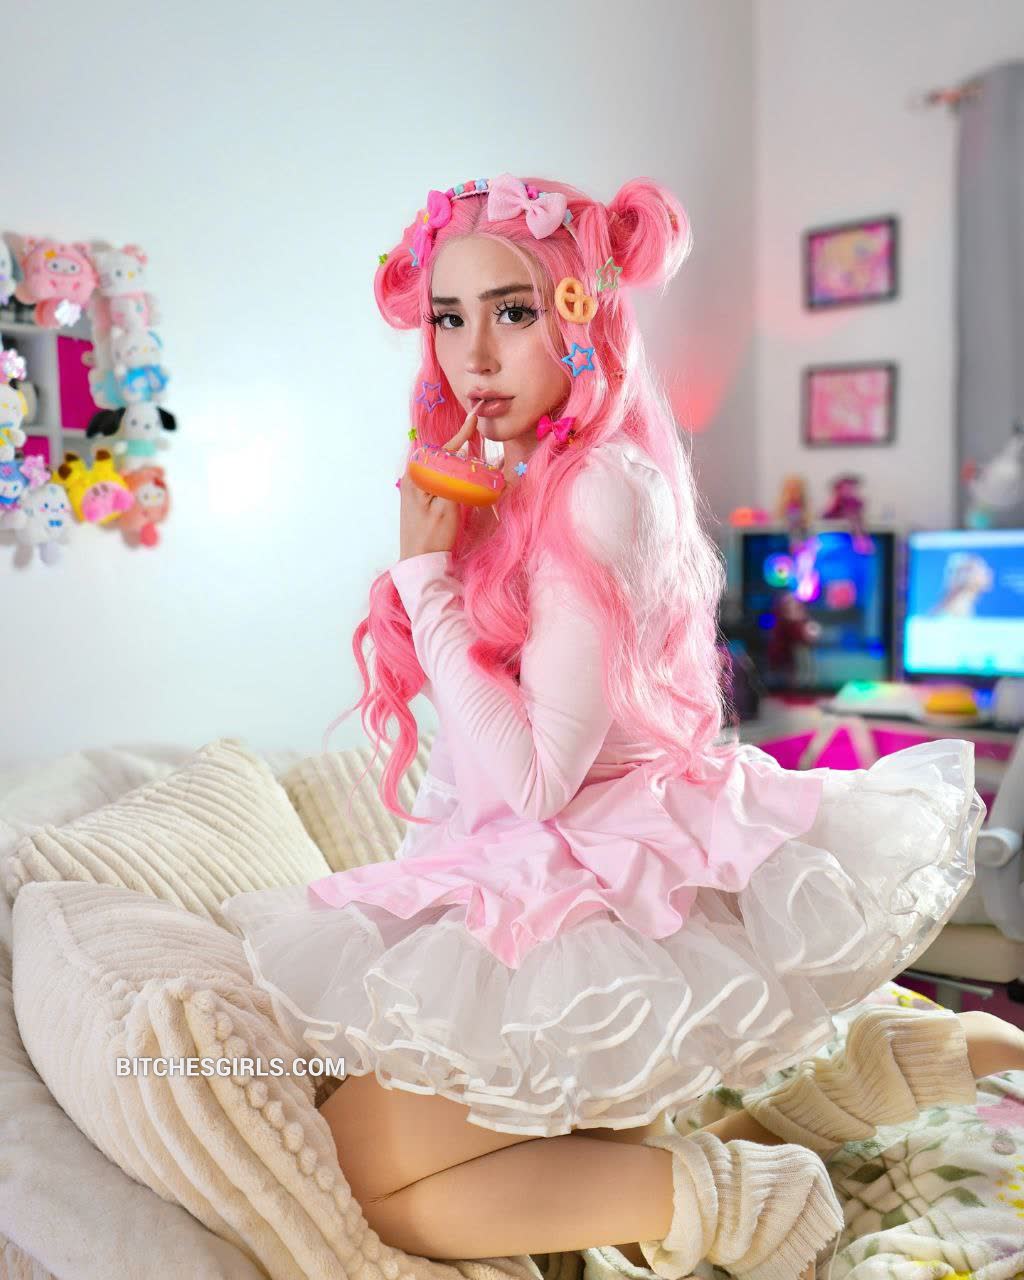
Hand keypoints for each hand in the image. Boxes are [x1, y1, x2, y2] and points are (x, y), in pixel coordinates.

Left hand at [398, 405, 478, 561]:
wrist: (420, 563)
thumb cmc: (432, 536)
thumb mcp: (448, 505)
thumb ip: (456, 478)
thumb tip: (465, 457)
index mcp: (416, 476)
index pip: (442, 449)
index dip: (461, 434)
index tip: (474, 418)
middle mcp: (413, 479)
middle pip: (442, 457)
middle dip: (462, 451)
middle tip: (482, 449)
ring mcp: (416, 489)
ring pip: (442, 468)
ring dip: (460, 466)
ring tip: (479, 467)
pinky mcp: (421, 499)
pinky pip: (440, 479)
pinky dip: (454, 478)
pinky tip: (465, 481)